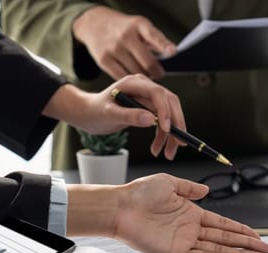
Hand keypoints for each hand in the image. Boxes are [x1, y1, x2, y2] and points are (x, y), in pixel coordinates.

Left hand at [43, 75, 185, 159]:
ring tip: (167, 153)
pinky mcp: (150, 108)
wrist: (89, 113)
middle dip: (176, 125)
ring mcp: (148, 97)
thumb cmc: (95, 111)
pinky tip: (157, 148)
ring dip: (171, 135)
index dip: (165, 110)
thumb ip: (128, 115)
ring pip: (170, 114)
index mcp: (134, 83)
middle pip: (170, 103)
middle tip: (177, 144)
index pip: (158, 93)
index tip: (166, 129)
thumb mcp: (109, 114)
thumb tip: (150, 119)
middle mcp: (145, 87)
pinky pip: (163, 121)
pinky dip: (163, 136)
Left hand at [66, 173, 267, 252]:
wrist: (121, 207)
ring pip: (219, 248)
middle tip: (265, 249)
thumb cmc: (139, 193)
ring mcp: (185, 241)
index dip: (240, 229)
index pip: (222, 223)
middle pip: (226, 238)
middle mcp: (191, 229)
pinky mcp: (176, 252)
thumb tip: (205, 190)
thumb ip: (189, 188)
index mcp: (191, 212)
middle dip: (246, 244)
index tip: (255, 234)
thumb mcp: (170, 183)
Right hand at [72, 6, 175, 79]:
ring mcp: (114, 48)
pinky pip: (123, 77)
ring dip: (144, 77)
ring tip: (144, 73)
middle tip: (159, 73)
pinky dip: (130, 80)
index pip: (153, 36)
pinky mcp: (104, 60)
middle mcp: (126, 36)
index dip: (164, 45)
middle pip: (148, 62)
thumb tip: (170, 57)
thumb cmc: (126, 29)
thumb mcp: (141, 27)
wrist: (96, 25)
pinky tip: (132, 76)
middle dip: (157, 72)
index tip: (173, 52)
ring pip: (137, 73)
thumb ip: (156, 40)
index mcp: (139, 25)